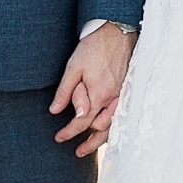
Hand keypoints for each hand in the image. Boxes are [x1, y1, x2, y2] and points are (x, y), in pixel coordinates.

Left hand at [50, 22, 134, 157]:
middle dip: (89, 143)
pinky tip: (108, 128)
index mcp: (99, 94)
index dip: (69, 132)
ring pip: (114, 124)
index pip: (82, 122)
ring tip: (92, 145)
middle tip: (77, 152)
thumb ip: (66, 91)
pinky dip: (114, 126)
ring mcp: (122, 95)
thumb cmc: (94, 47)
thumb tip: (55, 110)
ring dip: (102, 138)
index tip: (59, 138)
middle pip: (101, 129)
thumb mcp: (74, 66)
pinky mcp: (127, 89)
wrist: (117, 31)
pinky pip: (121, 115)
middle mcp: (113, 98)